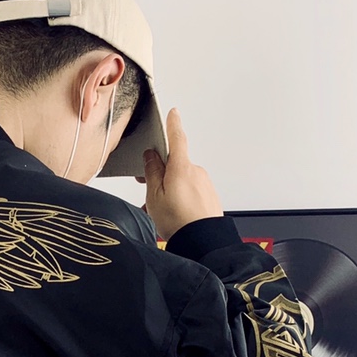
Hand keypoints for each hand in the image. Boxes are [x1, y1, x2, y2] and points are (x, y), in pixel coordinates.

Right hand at [142, 109, 222, 240]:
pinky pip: (190, 192)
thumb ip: (152, 172)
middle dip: (161, 174)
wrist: (203, 242)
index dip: (173, 124)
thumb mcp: (155, 196)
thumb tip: (151, 156)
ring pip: (181, 181)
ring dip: (169, 191)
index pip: (176, 138)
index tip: (173, 113)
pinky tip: (174, 216)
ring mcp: (204, 184)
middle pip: (175, 164)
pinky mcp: (209, 196)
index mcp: (181, 167)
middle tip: (148, 191)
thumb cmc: (179, 221)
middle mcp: (196, 172)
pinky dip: (180, 199)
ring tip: (161, 212)